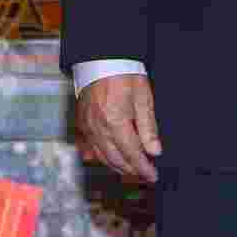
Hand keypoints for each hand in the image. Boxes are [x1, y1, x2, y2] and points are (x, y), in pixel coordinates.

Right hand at [75, 72, 160, 186]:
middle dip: (132, 170)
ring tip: (131, 170)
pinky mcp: (82, 123)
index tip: (153, 176)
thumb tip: (154, 152)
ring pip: (102, 157)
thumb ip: (148, 128)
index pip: (132, 154)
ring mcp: (87, 126)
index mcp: (115, 122)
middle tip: (145, 175)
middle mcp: (99, 128)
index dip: (144, 168)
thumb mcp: (143, 99)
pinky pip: (91, 148)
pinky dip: (102, 157)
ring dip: (118, 166)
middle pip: (116, 159)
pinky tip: (111, 160)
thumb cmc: (124, 75)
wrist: (101, 60)